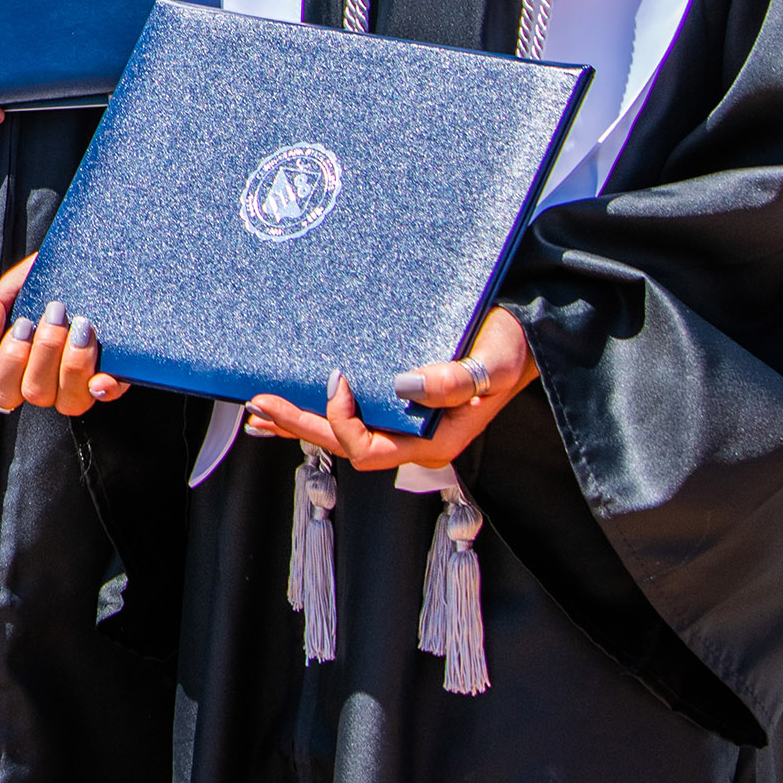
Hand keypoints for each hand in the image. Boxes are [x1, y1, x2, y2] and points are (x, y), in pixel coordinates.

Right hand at [0, 254, 125, 415]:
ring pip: (70, 401)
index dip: (10, 364)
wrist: (96, 256)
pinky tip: (102, 374)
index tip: (22, 324)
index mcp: (22, 363)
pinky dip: (103, 387)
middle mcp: (50, 380)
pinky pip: (107, 395)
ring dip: (73, 364)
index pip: (2, 391)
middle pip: (36, 393)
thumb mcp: (17, 284)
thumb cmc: (53, 274)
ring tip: (81, 324)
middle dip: (44, 352)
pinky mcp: (116, 377)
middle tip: (54, 312)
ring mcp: (82, 382)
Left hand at [242, 305, 538, 470]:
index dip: (342, 421)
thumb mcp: (493, 363)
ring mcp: (405, 426)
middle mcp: (413, 440)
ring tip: (259, 413)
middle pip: (344, 445)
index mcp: (433, 442)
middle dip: (299, 425)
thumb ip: (456, 379)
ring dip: (300, 423)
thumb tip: (404, 386)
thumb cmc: (512, 347)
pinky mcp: (399, 405)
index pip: (369, 448)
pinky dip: (318, 411)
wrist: (525, 334)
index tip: (337, 378)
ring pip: (343, 435)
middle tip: (257, 404)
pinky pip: (353, 416)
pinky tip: (291, 406)